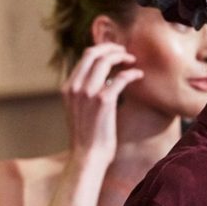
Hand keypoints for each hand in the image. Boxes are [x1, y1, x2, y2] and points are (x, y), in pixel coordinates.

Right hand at [60, 43, 142, 164]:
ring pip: (105, 61)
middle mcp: (75, 87)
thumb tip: (103, 78)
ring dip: (122, 56)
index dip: (102, 50)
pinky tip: (139, 76)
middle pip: (93, 53)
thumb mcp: (78, 110)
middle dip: (111, 48)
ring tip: (132, 61)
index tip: (115, 54)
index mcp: (67, 88)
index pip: (85, 57)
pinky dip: (132, 73)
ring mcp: (88, 93)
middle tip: (124, 52)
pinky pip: (121, 78)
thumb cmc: (87, 137)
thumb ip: (84, 92)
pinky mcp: (103, 101)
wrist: (87, 156)